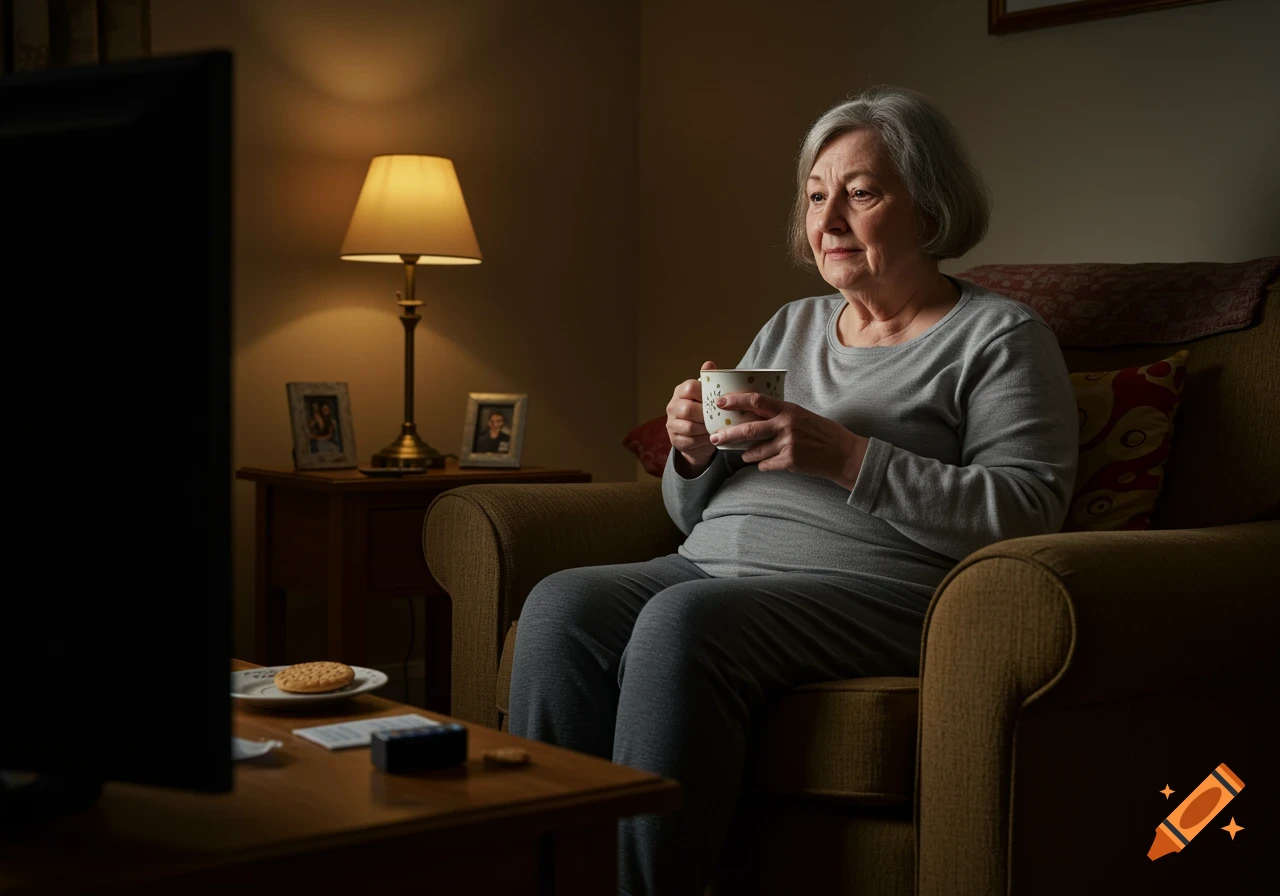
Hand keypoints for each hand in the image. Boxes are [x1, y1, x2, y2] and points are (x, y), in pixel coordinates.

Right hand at [666, 360, 717, 474]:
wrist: (697, 438)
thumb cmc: (704, 412)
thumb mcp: (707, 396)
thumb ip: (709, 381)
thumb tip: (709, 364)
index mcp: (681, 392)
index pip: (690, 387)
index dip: (705, 394)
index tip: (718, 401)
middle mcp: (673, 406)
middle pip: (688, 409)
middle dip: (706, 415)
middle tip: (720, 417)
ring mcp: (672, 424)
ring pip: (690, 427)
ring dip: (706, 429)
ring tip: (716, 428)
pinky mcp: (675, 440)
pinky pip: (690, 441)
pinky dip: (703, 440)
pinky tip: (711, 438)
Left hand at [709, 392, 869, 489]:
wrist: (842, 453)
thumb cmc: (821, 432)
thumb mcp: (801, 415)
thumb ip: (779, 414)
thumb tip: (752, 412)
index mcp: (789, 410)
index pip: (757, 401)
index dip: (736, 400)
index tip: (720, 401)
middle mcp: (787, 425)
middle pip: (749, 428)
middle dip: (728, 434)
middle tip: (714, 437)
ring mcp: (788, 444)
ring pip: (755, 450)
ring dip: (746, 454)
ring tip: (742, 454)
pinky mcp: (790, 461)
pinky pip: (766, 464)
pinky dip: (762, 464)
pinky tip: (764, 464)